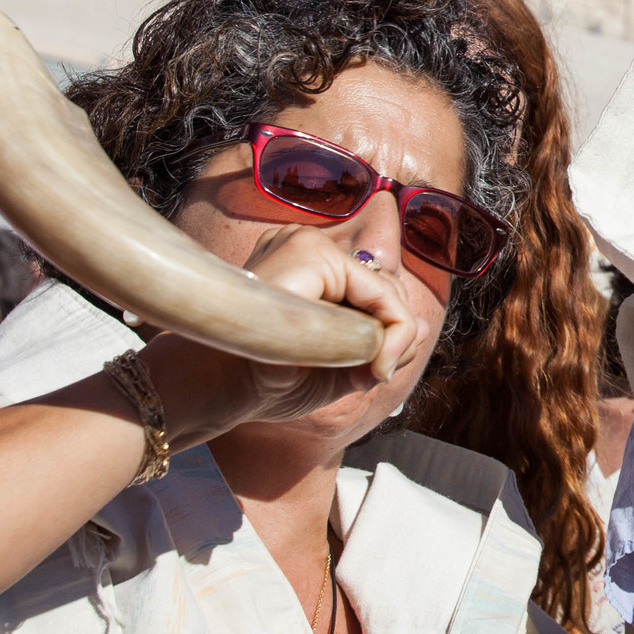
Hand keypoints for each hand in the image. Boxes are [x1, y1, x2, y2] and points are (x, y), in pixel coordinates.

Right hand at [144, 223, 428, 448]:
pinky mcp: (311, 255)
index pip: (377, 293)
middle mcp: (307, 247)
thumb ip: (374, 344)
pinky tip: (362, 364)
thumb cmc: (262, 381)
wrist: (213, 389)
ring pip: (389, 291)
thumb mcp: (334, 365)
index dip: (390, 336)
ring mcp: (307, 245)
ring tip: (364, 373)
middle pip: (388, 289)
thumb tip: (419, 327)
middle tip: (373, 376)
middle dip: (394, 337)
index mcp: (307, 268)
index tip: (374, 376)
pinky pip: (380, 294)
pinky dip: (385, 334)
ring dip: (391, 340)